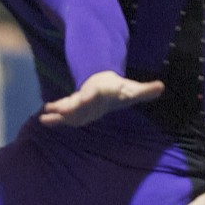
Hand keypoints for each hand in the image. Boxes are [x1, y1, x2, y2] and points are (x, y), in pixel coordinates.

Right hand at [39, 70, 163, 126]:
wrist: (103, 83)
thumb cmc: (119, 88)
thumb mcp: (132, 89)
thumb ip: (145, 90)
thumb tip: (161, 87)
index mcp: (102, 91)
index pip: (96, 93)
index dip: (91, 95)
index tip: (86, 96)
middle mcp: (89, 97)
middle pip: (78, 103)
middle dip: (68, 106)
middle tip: (59, 110)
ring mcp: (80, 102)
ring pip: (67, 108)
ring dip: (57, 113)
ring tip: (44, 116)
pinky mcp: (74, 108)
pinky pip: (63, 113)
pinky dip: (55, 117)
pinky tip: (43, 120)